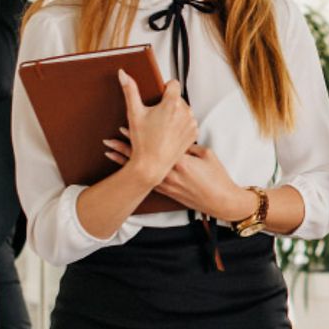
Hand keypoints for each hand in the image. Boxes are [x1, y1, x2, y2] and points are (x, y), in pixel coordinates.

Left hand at [105, 138, 254, 219]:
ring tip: (110, 153)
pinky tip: (126, 171)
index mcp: (180, 161)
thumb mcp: (206, 154)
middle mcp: (169, 173)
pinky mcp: (168, 192)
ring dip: (126, 162)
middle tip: (109, 141)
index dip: (139, 136)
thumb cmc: (217, 177)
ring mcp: (167, 184)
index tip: (126, 127)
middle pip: (142, 158)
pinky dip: (134, 175)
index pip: (155, 144)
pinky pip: (147, 181)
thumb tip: (177, 137)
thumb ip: (189, 145)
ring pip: (140, 171)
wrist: (220, 201)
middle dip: (125, 149)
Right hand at [113, 71, 197, 186]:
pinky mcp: (194, 133)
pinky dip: (180, 124)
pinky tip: (169, 133)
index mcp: (172, 104)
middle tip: (156, 117)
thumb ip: (130, 90)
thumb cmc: (142, 140)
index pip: (173, 84)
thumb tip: (123, 73)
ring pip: (184, 110)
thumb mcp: (134, 113)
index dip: (164, 88)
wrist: (152, 165)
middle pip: (178, 98)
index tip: (158, 98)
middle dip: (168, 103)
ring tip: (162, 126)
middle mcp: (185, 112)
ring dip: (175, 114)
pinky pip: (188, 122)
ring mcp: (191, 123)